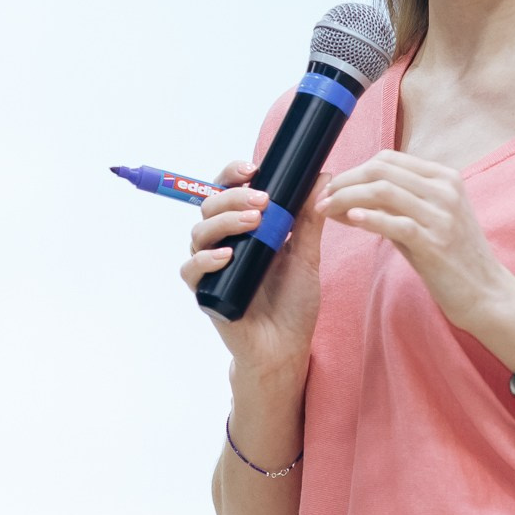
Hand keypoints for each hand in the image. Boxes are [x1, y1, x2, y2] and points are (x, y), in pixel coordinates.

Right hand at [180, 158, 327, 378]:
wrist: (286, 346)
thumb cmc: (293, 302)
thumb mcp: (306, 255)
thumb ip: (309, 218)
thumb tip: (323, 176)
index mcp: (244, 229)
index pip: (227, 191)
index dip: (232, 175)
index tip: (253, 168)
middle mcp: (222, 242)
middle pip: (210, 206)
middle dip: (233, 197)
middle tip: (263, 201)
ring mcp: (211, 267)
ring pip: (199, 233)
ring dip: (225, 222)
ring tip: (254, 223)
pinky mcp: (204, 293)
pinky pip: (191, 270)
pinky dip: (206, 259)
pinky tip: (227, 255)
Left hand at [314, 151, 514, 337]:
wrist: (486, 293)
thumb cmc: (453, 258)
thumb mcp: (429, 220)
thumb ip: (396, 205)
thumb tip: (348, 197)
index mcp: (445, 178)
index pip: (389, 159)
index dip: (354, 169)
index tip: (333, 186)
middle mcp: (445, 190)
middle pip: (381, 170)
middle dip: (344, 181)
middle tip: (321, 197)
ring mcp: (441, 215)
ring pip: (382, 191)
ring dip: (346, 198)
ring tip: (325, 210)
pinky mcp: (434, 242)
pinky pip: (393, 223)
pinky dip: (367, 218)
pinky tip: (349, 220)